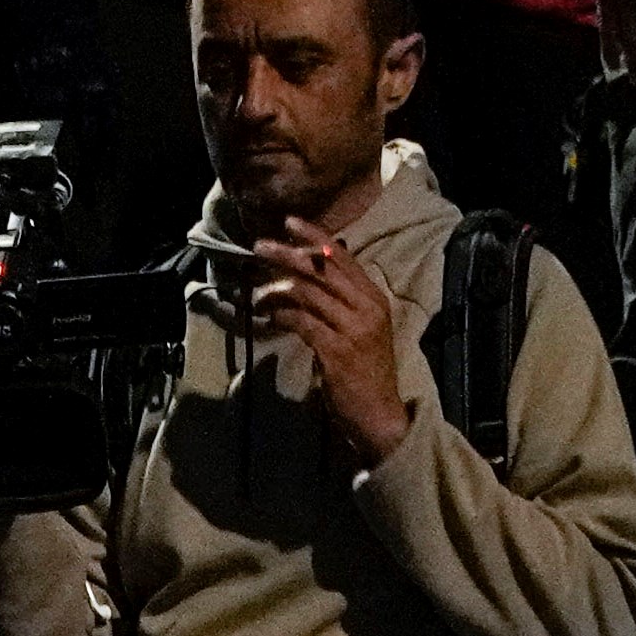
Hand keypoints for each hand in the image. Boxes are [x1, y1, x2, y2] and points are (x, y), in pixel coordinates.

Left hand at [255, 214, 413, 450]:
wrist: (378, 413)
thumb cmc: (365, 371)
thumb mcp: (361, 328)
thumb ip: (342, 301)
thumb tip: (311, 272)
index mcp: (374, 298)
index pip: (343, 258)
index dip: (315, 237)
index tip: (290, 222)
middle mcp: (367, 308)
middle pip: (322, 270)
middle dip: (288, 254)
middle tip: (259, 246)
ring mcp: (353, 329)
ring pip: (308, 292)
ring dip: (277, 288)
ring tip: (257, 291)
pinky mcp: (336, 350)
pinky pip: (301, 321)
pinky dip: (281, 314)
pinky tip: (267, 315)